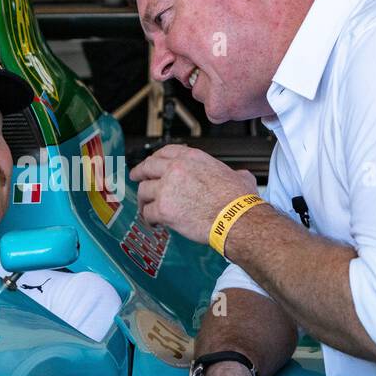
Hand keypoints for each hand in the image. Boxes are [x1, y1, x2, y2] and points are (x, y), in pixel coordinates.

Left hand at [130, 144, 258, 244]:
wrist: (236, 218)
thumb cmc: (238, 201)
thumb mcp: (239, 176)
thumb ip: (233, 173)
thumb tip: (240, 176)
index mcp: (192, 158)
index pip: (166, 152)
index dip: (155, 158)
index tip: (151, 163)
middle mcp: (176, 169)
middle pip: (147, 167)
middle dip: (139, 173)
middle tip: (135, 177)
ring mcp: (167, 188)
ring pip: (144, 191)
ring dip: (143, 201)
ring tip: (145, 208)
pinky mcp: (163, 209)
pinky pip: (147, 213)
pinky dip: (147, 219)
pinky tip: (153, 223)